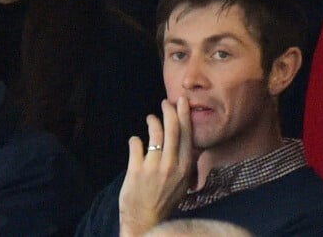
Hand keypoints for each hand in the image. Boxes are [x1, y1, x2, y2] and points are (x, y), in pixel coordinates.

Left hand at [119, 97, 192, 236]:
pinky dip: (135, 140)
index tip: (182, 101)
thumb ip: (185, 161)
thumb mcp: (182, 182)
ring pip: (154, 132)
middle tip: (165, 102)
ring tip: (150, 119)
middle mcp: (172, 166)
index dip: (184, 115)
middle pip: (173, 128)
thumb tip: (187, 138)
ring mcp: (153, 167)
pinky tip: (135, 142)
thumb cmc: (164, 200)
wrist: (146, 222)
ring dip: (152, 121)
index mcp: (185, 168)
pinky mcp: (136, 170)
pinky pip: (136, 143)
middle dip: (169, 110)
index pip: (187, 134)